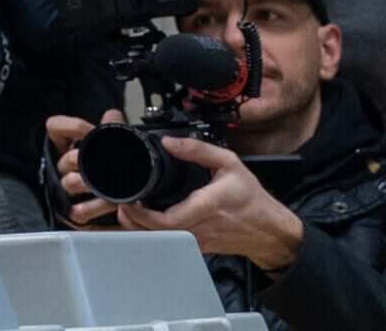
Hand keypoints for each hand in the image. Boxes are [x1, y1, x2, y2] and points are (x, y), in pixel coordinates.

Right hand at [47, 108, 125, 226]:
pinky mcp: (75, 213)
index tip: (88, 130)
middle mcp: (65, 168)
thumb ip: (114, 131)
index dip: (70, 127)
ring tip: (110, 186)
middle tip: (101, 162)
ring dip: (90, 184)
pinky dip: (97, 207)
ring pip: (70, 183)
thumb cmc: (112, 175)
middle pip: (67, 159)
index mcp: (71, 148)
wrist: (122, 208)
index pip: (56, 128)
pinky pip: (79, 211)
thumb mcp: (115, 150)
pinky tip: (112, 204)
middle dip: (84, 160)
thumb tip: (112, 115)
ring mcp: (68, 191)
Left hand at [116, 137, 306, 272]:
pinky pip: (168, 242)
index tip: (129, 200)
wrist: (269, 230)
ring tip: (128, 210)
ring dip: (139, 228)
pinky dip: (152, 233)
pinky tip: (145, 220)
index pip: (168, 220)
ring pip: (159, 240)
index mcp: (207, 206)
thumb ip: (199, 150)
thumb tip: (169, 142)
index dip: (142, 214)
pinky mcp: (196, 247)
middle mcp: (199, 227)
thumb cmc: (251, 199)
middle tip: (121, 202)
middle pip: (155, 232)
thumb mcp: (230, 164)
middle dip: (132, 220)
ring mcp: (196, 241)